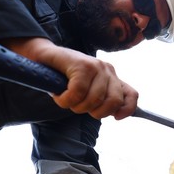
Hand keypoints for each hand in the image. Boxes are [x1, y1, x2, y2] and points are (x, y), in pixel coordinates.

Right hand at [2, 37, 137, 119]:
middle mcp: (108, 70)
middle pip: (112, 102)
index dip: (127, 109)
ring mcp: (96, 66)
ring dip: (75, 106)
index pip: (131, 95)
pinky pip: (77, 93)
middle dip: (94, 112)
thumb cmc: (63, 77)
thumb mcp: (87, 89)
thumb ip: (102, 98)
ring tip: (65, 98)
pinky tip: (58, 95)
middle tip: (78, 105)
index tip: (116, 118)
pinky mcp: (81, 64)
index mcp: (112, 78)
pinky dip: (65, 100)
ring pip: (94, 99)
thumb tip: (117, 115)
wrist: (42, 56)